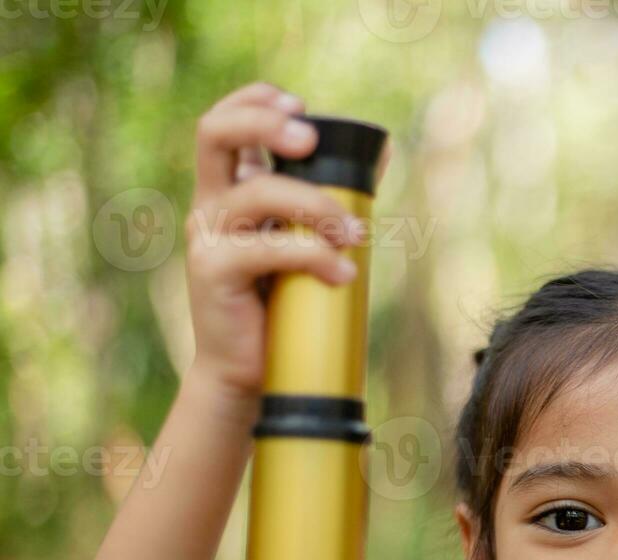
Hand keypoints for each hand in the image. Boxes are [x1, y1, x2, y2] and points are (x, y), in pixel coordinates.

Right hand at [184, 81, 380, 397]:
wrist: (247, 370)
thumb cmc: (281, 304)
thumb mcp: (304, 241)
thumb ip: (328, 200)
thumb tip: (380, 155)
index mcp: (230, 189)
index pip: (224, 122)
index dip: (256, 102)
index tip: (301, 106)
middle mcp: (211, 203)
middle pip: (215, 133)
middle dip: (266, 124)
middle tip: (311, 139)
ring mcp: (206, 235)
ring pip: (257, 191)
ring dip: (317, 206)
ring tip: (357, 235)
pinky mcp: (212, 270)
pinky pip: (268, 248)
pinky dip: (314, 256)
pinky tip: (343, 274)